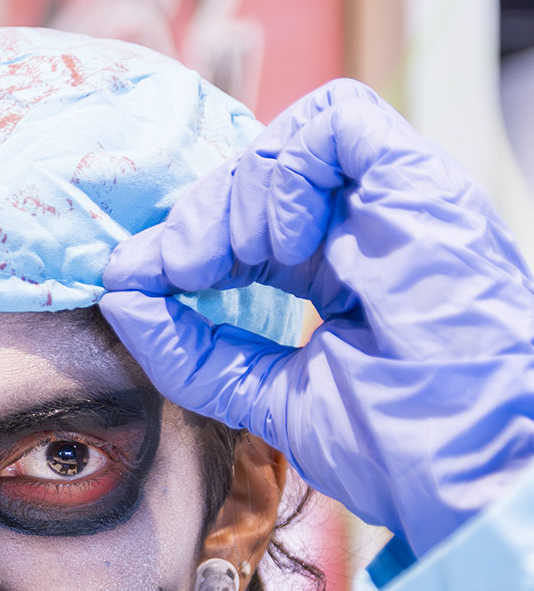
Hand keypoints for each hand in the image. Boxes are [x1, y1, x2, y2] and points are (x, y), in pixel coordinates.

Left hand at [100, 79, 533, 556]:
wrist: (470, 469)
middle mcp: (362, 229)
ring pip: (288, 142)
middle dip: (195, 218)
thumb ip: (189, 349)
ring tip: (226, 263)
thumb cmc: (395, 443)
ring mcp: (393, 203)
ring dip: (232, 196)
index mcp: (332, 273)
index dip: (184, 240)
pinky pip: (338, 121)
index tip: (141, 281)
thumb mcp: (262, 394)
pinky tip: (281, 242)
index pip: (241, 222)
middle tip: (178, 272)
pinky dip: (287, 171)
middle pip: (254, 176)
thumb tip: (119, 291)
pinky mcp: (419, 182)